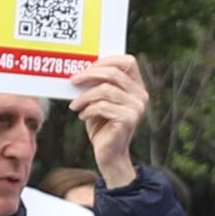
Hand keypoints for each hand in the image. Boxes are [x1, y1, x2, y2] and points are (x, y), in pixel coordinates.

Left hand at [75, 56, 149, 186]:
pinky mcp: (128, 120)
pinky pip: (102, 106)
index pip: (128, 62)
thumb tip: (81, 70)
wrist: (109, 155)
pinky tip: (82, 116)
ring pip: (105, 90)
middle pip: (114, 73)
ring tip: (75, 105)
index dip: (107, 60)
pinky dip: (88, 110)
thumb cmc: (102, 126)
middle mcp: (141, 96)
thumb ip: (98, 85)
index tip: (87, 67)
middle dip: (90, 74)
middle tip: (73, 80)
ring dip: (85, 96)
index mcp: (137, 87)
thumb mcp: (99, 101)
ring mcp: (136, 108)